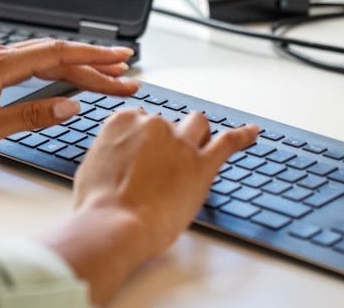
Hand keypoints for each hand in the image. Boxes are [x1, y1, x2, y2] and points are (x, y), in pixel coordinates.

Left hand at [0, 39, 137, 158]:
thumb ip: (33, 115)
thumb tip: (70, 105)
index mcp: (0, 64)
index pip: (58, 54)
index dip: (94, 57)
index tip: (122, 60)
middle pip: (57, 56)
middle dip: (94, 65)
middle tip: (127, 74)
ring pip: (44, 60)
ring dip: (77, 68)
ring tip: (108, 77)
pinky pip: (30, 65)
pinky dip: (55, 71)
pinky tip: (67, 78)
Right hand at [42, 109, 258, 303]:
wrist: (114, 225)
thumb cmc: (98, 205)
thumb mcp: (91, 168)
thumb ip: (109, 154)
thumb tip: (115, 159)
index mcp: (123, 122)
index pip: (139, 118)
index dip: (143, 138)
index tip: (143, 152)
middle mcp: (153, 125)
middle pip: (169, 123)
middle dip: (168, 139)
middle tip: (164, 164)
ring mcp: (180, 143)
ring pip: (198, 124)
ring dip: (198, 134)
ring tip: (200, 147)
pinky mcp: (202, 164)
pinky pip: (229, 141)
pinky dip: (243, 135)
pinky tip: (253, 133)